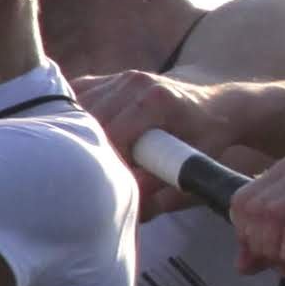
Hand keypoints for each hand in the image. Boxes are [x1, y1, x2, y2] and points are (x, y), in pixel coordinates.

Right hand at [74, 71, 234, 212]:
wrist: (215, 104)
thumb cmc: (207, 136)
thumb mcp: (192, 163)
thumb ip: (159, 187)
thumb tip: (128, 207)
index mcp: (155, 100)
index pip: (112, 135)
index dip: (105, 162)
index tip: (107, 184)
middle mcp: (133, 82)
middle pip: (88, 122)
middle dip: (85, 151)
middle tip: (90, 177)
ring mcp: (118, 78)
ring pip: (75, 109)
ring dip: (73, 136)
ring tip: (83, 161)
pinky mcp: (107, 79)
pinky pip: (75, 99)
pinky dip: (69, 120)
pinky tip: (75, 139)